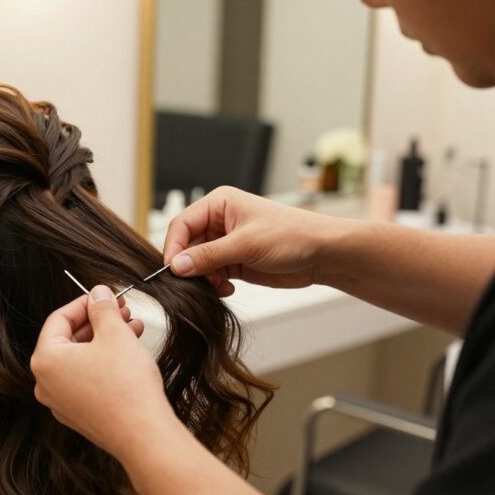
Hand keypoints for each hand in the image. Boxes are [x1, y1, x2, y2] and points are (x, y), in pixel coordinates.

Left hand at [32, 286, 175, 459]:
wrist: (143, 435)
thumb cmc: (126, 386)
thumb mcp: (115, 334)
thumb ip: (103, 308)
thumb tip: (98, 293)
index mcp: (45, 360)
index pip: (59, 318)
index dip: (85, 303)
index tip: (104, 296)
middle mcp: (46, 383)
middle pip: (70, 339)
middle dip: (99, 322)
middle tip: (122, 311)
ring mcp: (61, 402)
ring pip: (81, 359)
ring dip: (106, 340)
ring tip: (134, 328)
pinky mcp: (79, 414)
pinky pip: (87, 379)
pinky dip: (105, 363)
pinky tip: (130, 353)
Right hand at [164, 186, 346, 295]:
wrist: (323, 254)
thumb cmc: (292, 235)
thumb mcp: (247, 244)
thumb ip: (209, 256)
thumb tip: (176, 266)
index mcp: (219, 204)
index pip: (182, 224)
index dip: (174, 247)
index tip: (172, 269)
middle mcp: (219, 222)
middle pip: (186, 245)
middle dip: (188, 266)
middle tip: (192, 284)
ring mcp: (226, 243)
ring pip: (197, 263)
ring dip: (202, 278)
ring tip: (217, 286)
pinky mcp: (234, 261)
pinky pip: (211, 274)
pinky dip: (214, 285)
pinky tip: (227, 289)